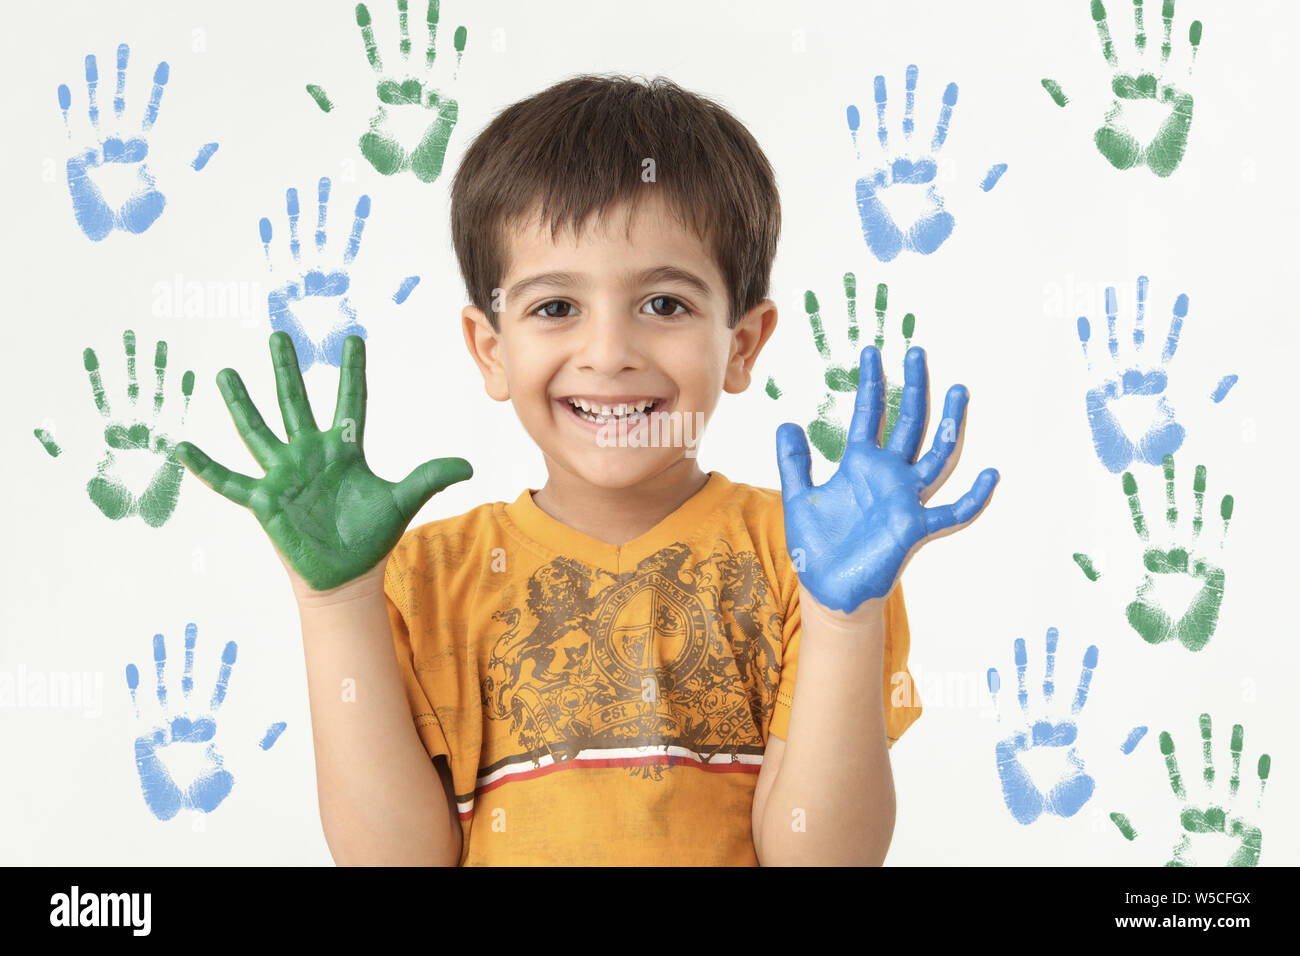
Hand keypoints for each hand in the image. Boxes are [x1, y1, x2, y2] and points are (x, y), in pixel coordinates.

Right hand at [175, 332, 471, 591]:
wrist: (346, 575)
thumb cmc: (370, 537)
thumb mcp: (402, 502)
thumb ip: (429, 478)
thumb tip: (468, 465)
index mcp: (344, 450)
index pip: (349, 402)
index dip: (351, 372)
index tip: (353, 338)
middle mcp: (310, 454)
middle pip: (296, 403)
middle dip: (287, 370)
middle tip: (278, 334)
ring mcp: (284, 475)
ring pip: (258, 431)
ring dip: (242, 404)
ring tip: (225, 374)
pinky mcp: (265, 500)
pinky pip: (231, 482)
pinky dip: (207, 468)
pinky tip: (183, 448)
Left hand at [776, 345, 997, 613]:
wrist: (828, 589)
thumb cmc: (816, 547)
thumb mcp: (798, 498)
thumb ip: (794, 462)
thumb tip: (787, 422)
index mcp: (860, 465)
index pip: (869, 416)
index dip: (872, 385)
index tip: (872, 353)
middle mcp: (888, 476)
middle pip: (908, 423)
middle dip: (913, 388)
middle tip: (917, 352)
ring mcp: (905, 500)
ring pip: (936, 456)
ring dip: (949, 425)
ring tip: (959, 390)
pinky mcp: (915, 528)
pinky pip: (952, 512)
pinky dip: (973, 497)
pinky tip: (991, 474)